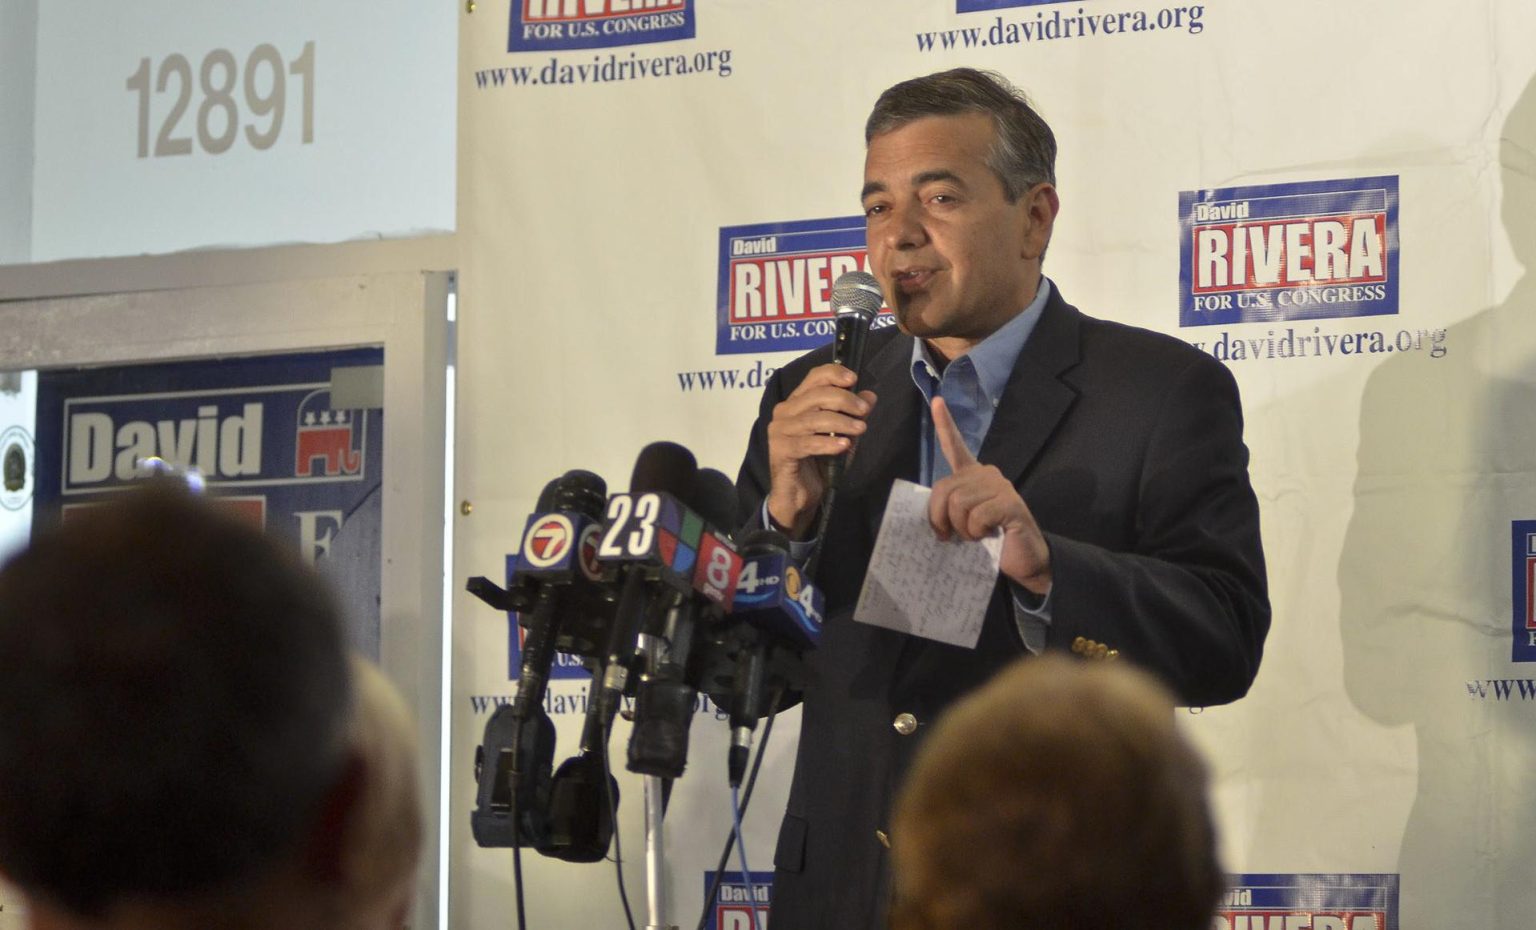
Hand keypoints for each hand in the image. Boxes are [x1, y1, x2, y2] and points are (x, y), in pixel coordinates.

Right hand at [765, 364, 877, 537]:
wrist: (798, 495)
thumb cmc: (818, 462)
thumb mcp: (841, 435)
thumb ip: (852, 415)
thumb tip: (870, 396)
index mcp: (796, 402)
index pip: (813, 377)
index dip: (834, 373)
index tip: (854, 379)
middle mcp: (784, 412)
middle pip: (817, 395)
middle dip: (845, 400)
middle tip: (864, 411)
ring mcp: (779, 431)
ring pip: (814, 419)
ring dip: (841, 422)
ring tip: (860, 429)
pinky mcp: (781, 450)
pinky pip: (808, 443)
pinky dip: (828, 443)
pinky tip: (844, 445)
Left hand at [928, 396, 1051, 594]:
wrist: (1024, 561)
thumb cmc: (990, 542)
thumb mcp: (963, 523)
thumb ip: (949, 510)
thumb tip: (934, 517)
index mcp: (973, 477)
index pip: (956, 446)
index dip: (945, 425)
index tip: (937, 401)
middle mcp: (987, 474)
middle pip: (944, 488)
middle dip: (939, 518)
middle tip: (950, 536)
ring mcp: (1000, 486)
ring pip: (958, 504)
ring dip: (961, 529)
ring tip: (977, 536)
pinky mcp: (1010, 502)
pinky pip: (976, 515)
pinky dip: (976, 532)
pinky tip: (990, 535)